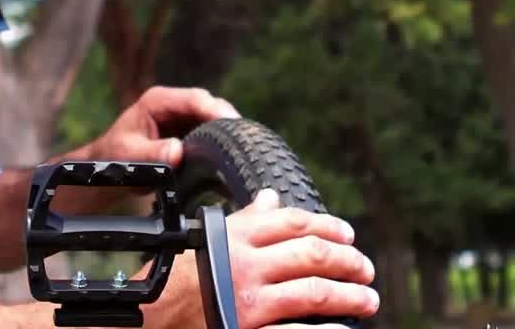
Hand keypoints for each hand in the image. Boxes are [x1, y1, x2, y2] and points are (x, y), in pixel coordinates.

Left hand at [88, 86, 240, 166]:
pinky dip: (222, 141)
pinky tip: (233, 154)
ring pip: (214, 119)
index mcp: (158, 100)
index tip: (233, 124)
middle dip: (228, 121)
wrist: (107, 169)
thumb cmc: (113, 157)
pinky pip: (211, 132)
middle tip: (245, 140)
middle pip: (210, 106)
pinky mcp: (189, 131)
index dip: (216, 110)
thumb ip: (152, 153)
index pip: (195, 99)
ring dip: (227, 132)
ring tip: (244, 148)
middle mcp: (174, 104)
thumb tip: (177, 151)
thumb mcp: (128, 155)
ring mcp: (183, 117)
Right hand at [159, 188, 378, 328]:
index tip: (349, 235)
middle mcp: (244, 264)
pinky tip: (342, 328)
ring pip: (315, 291)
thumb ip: (243, 220)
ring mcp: (248, 300)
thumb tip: (271, 198)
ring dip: (350, 295)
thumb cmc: (176, 278)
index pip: (294, 222)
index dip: (329, 227)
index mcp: (235, 236)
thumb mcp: (206, 240)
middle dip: (348, 261)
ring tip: (368, 299)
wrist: (147, 318)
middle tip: (366, 269)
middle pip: (312, 255)